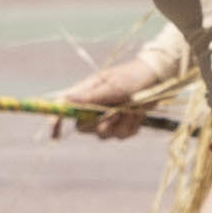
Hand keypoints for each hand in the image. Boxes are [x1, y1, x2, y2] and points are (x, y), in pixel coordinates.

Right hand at [47, 52, 170, 140]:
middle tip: (117, 111)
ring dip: (121, 124)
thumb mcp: (113, 85)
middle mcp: (93, 107)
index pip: (64, 108)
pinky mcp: (121, 125)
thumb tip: (68, 100)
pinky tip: (138, 113)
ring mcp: (107, 118)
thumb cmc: (132, 77)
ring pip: (104, 135)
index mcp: (86, 93)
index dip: (55, 122)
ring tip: (133, 108)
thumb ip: (92, 96)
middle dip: (102, 123)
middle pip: (84, 128)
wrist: (157, 80)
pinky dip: (131, 126)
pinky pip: (121, 136)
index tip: (54, 135)